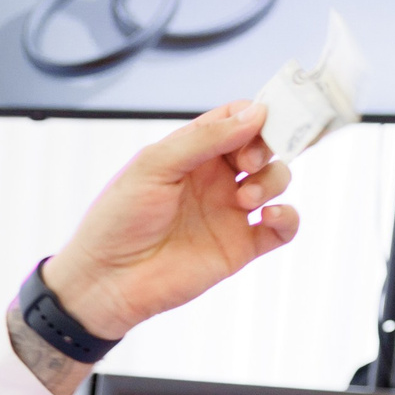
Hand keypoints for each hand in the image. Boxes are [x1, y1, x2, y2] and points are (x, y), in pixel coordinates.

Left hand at [41, 101, 297, 340]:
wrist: (107, 281)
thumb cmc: (118, 220)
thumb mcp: (154, 166)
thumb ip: (204, 139)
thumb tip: (256, 113)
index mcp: (192, 153)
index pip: (238, 119)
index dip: (256, 115)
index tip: (262, 121)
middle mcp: (215, 178)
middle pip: (264, 145)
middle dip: (268, 146)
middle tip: (247, 164)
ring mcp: (229, 212)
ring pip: (277, 180)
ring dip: (272, 180)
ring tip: (245, 199)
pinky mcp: (239, 247)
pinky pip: (282, 228)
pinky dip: (288, 217)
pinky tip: (268, 216)